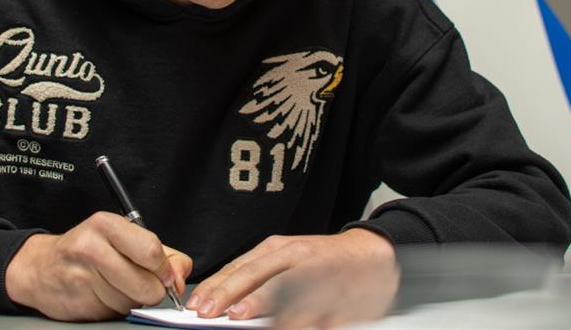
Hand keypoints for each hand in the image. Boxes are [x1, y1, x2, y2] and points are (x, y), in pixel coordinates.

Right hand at [4, 211, 192, 320]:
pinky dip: (114, 309)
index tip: (162, 273)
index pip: (151, 252)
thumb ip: (164, 255)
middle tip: (140, 281)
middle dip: (151, 290)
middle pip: (146, 285)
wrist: (41, 267)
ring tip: (114, 284)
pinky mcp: (78, 304)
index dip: (164, 269)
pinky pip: (114, 314)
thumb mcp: (126, 237)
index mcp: (106, 224)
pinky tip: (101, 294)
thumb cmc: (90, 249)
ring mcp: (81, 277)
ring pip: (132, 303)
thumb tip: (179, 276)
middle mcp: (91, 247)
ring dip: (130, 300)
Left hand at [186, 228, 398, 326]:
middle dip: (232, 295)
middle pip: (258, 276)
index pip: (241, 267)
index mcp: (278, 249)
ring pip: (287, 291)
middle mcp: (296, 258)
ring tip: (241, 317)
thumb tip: (224, 302)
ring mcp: (318, 274)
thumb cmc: (322, 261)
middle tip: (212, 311)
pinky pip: (315, 312)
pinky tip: (286, 326)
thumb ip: (257, 277)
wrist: (373, 255)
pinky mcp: (339, 294)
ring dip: (263, 307)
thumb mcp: (286, 259)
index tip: (197, 304)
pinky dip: (300, 321)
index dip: (217, 286)